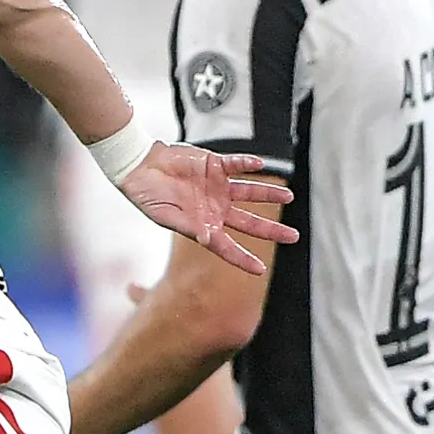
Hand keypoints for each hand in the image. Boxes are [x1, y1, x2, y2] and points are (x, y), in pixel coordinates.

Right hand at [117, 142, 296, 273]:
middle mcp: (215, 208)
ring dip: (269, 194)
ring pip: (250, 193)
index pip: (228, 246)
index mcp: (203, 226)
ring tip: (289, 196)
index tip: (260, 270)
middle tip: (294, 236)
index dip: (243, 258)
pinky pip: (236, 164)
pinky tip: (261, 164)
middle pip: (249, 222)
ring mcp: (217, 187)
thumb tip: (208, 238)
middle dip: (271, 229)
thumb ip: (188, 226)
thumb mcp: (166, 216)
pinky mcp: (214, 165)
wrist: (139, 167)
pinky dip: (247, 164)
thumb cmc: (148, 197)